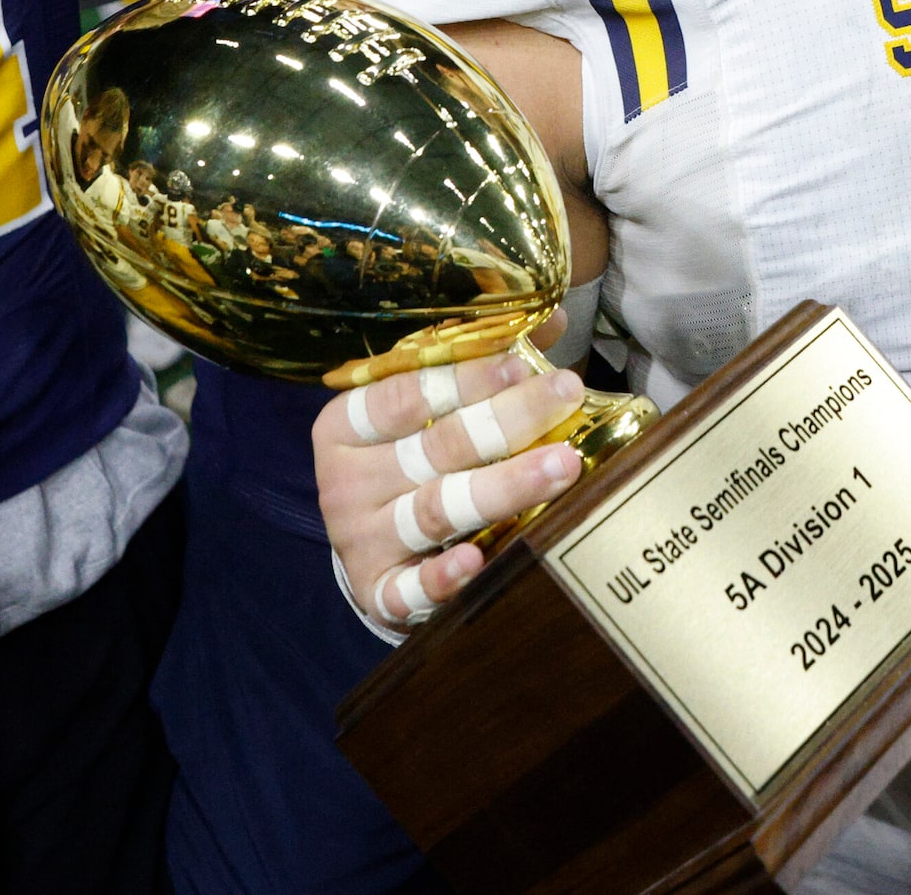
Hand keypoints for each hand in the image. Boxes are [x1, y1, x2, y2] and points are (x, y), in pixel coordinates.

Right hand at [315, 343, 589, 633]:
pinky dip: (441, 578)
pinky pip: (409, 590)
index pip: (404, 395)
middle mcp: (346, 482)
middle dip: (506, 420)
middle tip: (565, 396)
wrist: (374, 549)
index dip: (465, 378)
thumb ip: (481, 362)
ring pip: (435, 510)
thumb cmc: (409, 458)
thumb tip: (553, 319)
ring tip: (563, 465)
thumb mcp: (427, 408)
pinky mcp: (379, 592)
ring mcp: (360, 540)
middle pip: (435, 447)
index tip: (521, 364)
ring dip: (503, 487)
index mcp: (347, 425)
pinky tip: (477, 561)